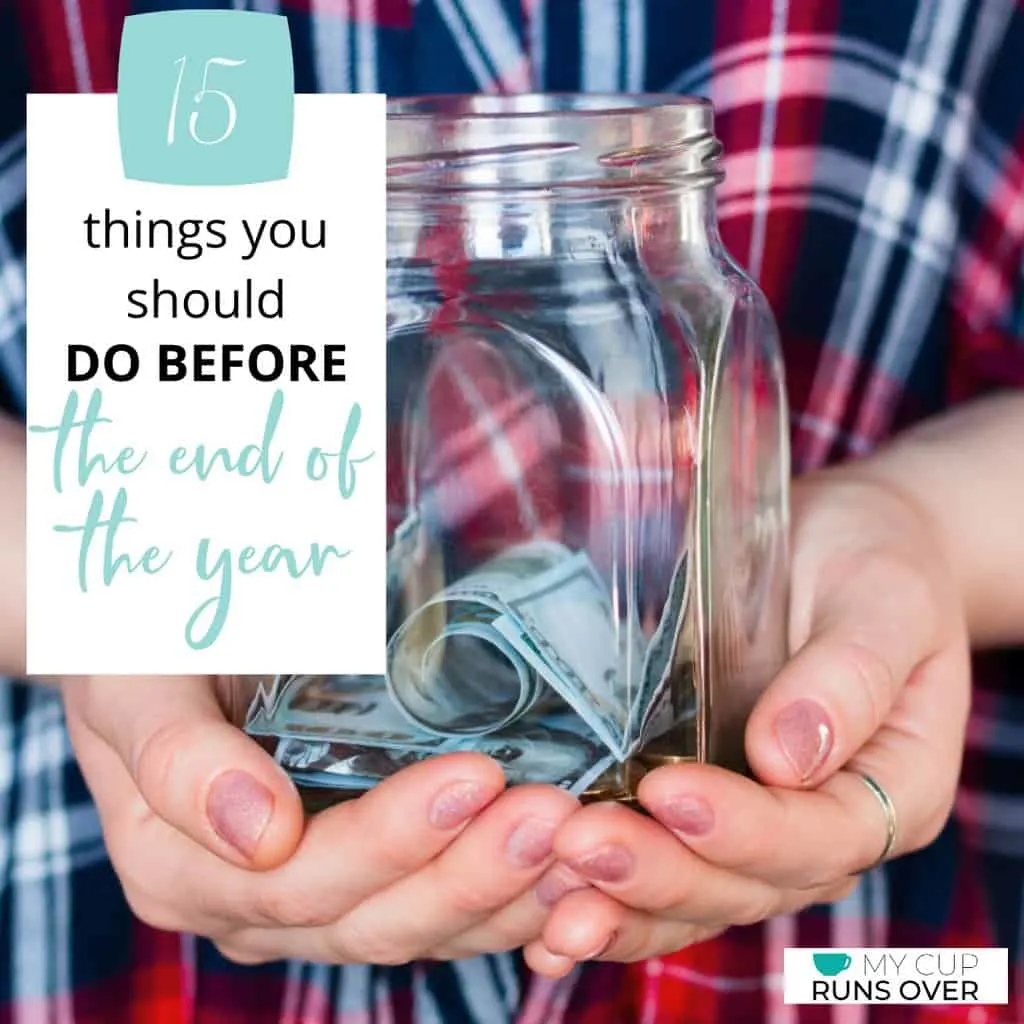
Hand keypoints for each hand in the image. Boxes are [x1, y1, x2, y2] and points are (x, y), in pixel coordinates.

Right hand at [61, 675, 577, 963]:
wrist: (164, 651)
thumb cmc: (145, 655)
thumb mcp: (136, 687)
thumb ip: (176, 757)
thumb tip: (256, 832)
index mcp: (184, 871)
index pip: (300, 880)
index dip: (390, 841)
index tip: (472, 776)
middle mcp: (252, 906)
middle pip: (374, 917)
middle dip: (470, 869)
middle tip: (552, 812)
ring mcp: (317, 901)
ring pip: (422, 927)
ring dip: (509, 891)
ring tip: (584, 840)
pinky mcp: (370, 878)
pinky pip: (444, 908)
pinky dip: (512, 895)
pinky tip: (571, 867)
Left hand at [523, 471, 970, 974]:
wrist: (840, 547)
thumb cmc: (873, 563)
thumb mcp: (880, 601)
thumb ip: (849, 676)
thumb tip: (783, 758)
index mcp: (894, 790)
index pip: (823, 838)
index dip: (747, 830)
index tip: (670, 791)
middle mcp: (829, 830)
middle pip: (749, 883)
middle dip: (662, 871)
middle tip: (581, 843)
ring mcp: (763, 830)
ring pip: (698, 897)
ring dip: (623, 903)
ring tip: (552, 895)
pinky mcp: (706, 815)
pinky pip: (665, 872)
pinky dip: (611, 898)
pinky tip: (548, 912)